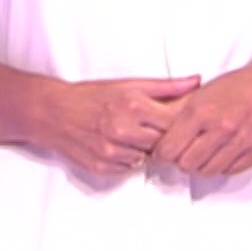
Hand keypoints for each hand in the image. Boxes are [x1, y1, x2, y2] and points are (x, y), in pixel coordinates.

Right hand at [32, 75, 199, 177]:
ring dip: (143, 149)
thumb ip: (167, 87)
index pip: (173, 123)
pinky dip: (128, 159)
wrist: (55, 113)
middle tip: (152, 127)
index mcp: (132, 106)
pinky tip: (119, 145)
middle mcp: (122, 130)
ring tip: (132, 135)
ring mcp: (111, 151)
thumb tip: (196, 82)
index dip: (178, 124)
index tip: (178, 122)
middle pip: (161, 143)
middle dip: (160, 137)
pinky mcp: (102, 167)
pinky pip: (128, 168)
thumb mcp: (129, 85)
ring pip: (146, 158)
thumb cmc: (93, 96)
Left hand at [151, 59, 251, 177]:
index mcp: (201, 111)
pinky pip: (228, 171)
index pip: (169, 149)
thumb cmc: (234, 88)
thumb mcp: (199, 93)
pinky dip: (221, 164)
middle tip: (184, 150)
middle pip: (186, 164)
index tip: (165, 149)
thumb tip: (152, 132)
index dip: (163, 152)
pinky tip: (221, 151)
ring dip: (201, 164)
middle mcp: (221, 127)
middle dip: (181, 160)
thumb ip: (174, 113)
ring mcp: (240, 141)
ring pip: (207, 171)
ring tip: (203, 150)